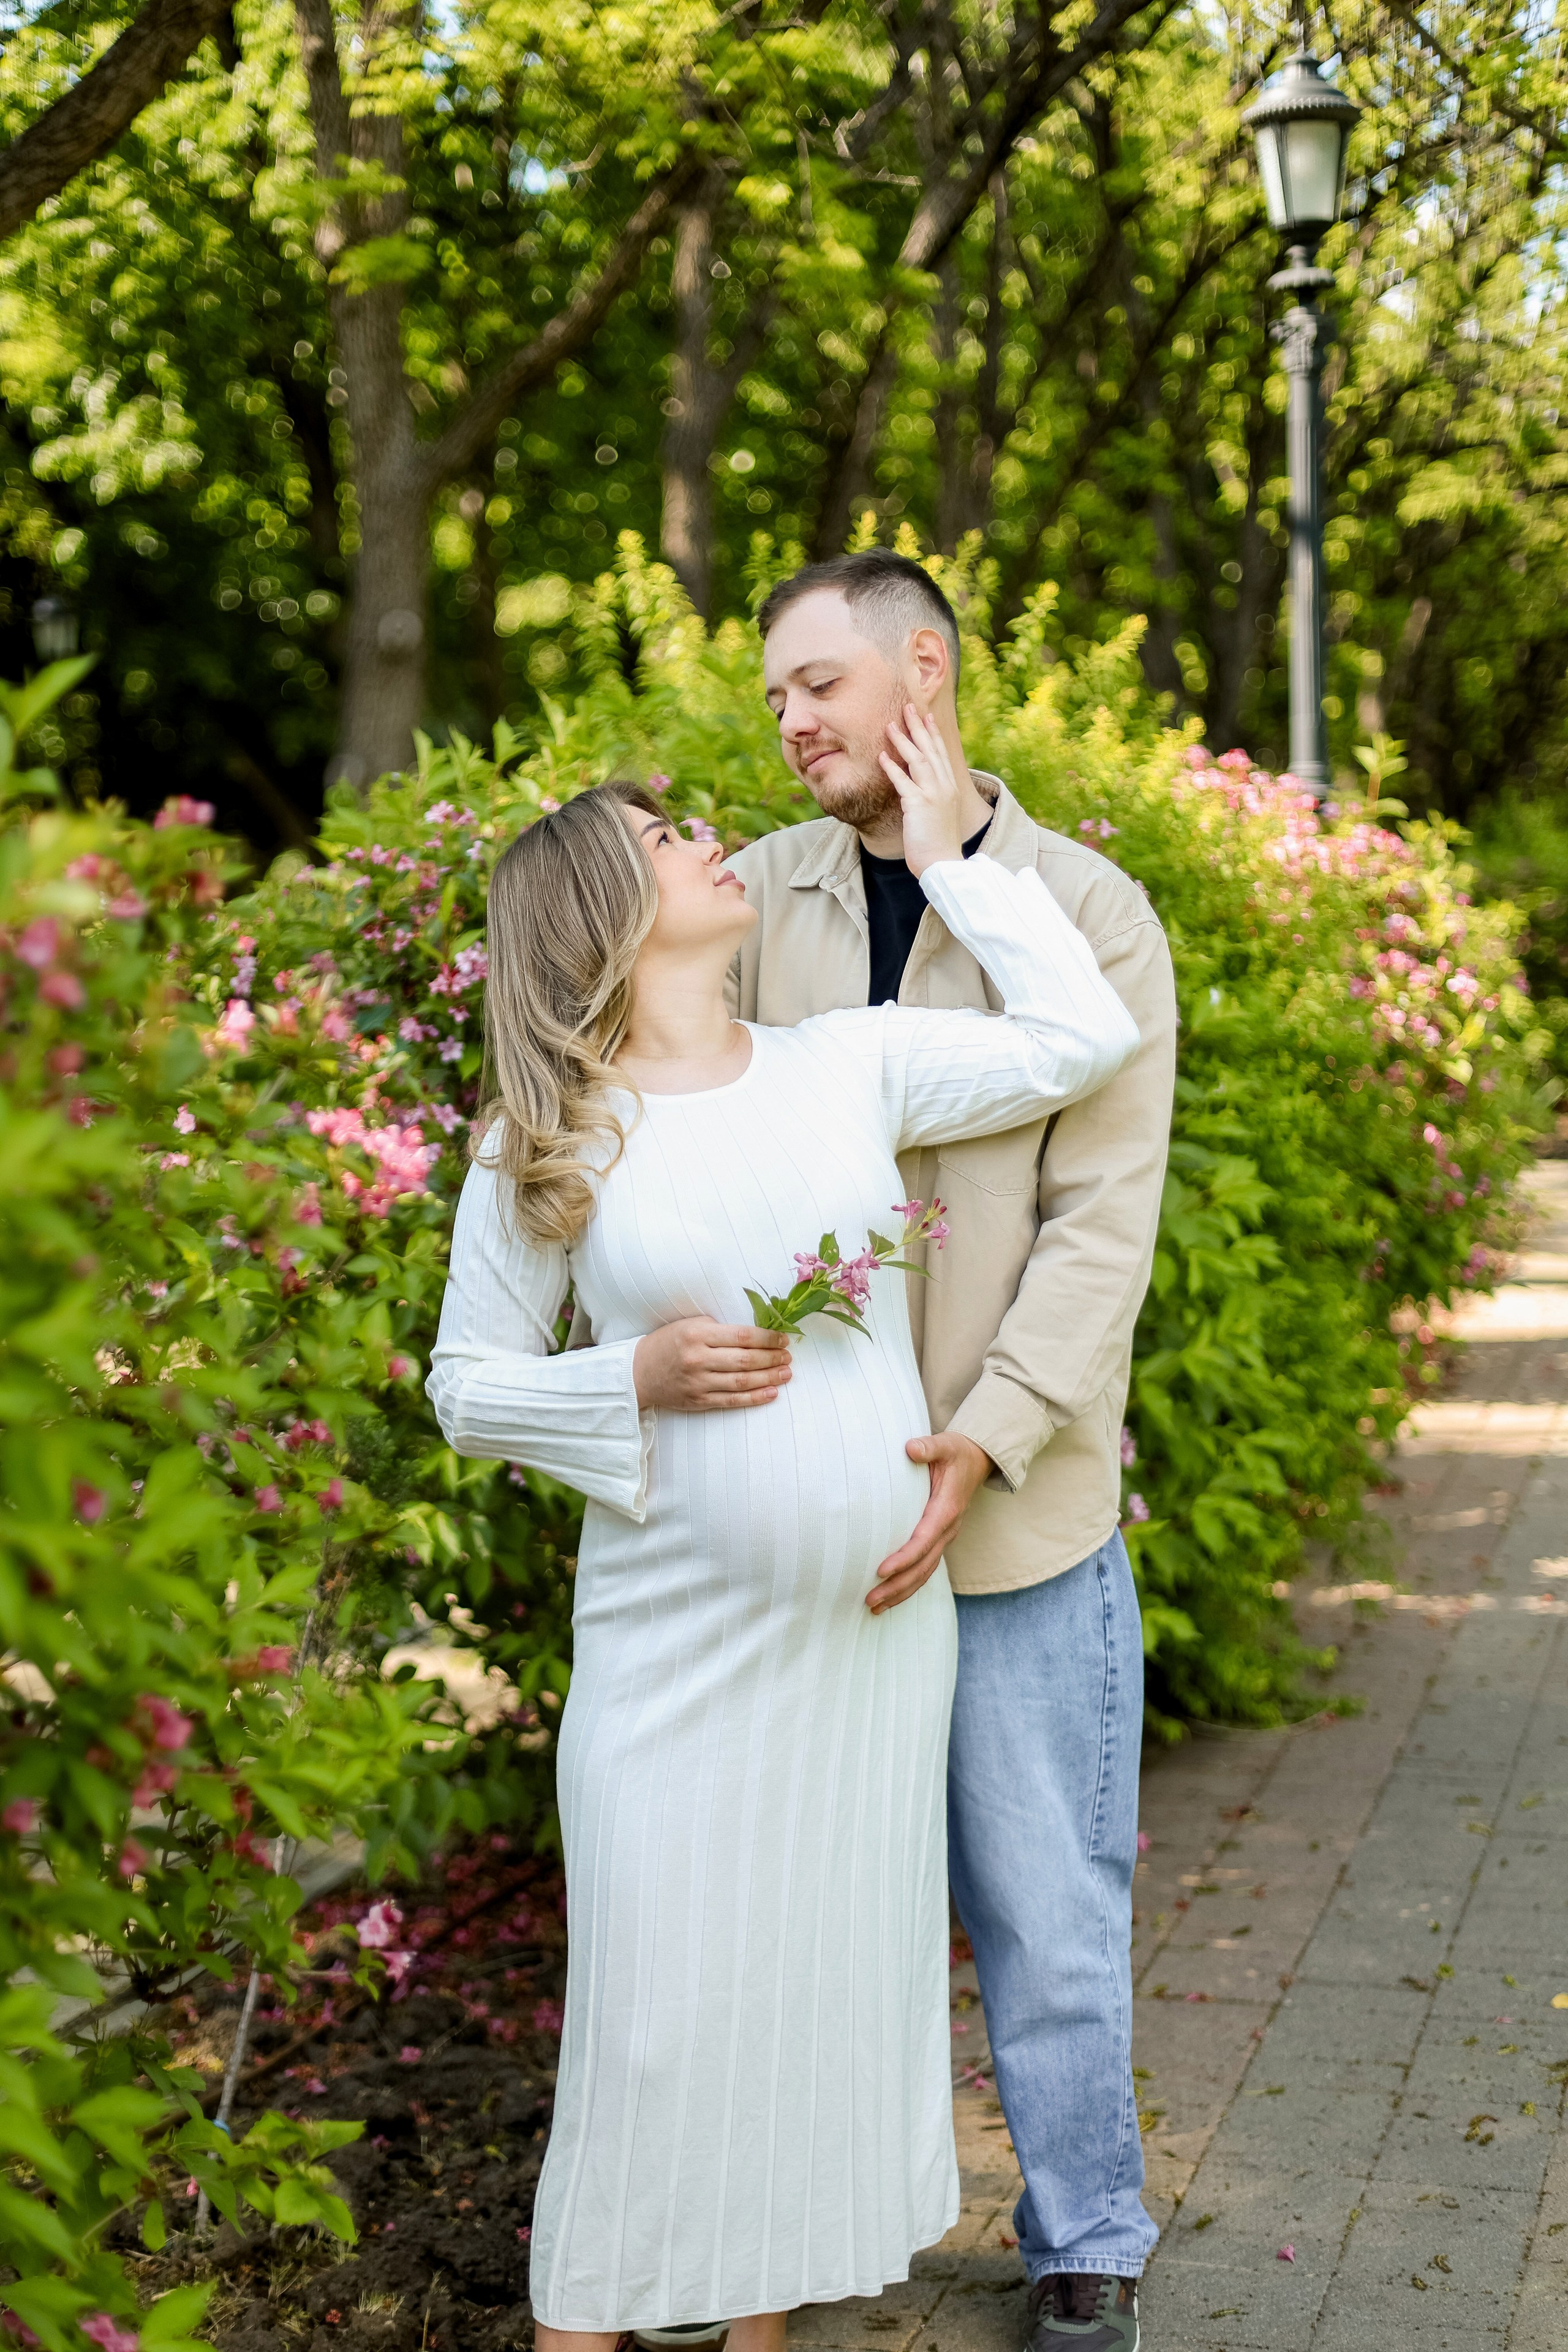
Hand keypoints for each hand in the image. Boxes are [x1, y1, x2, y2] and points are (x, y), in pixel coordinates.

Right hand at [633, 1317, 791, 1411]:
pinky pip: (732, 1401)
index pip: (741, 1336)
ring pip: (742, 1382)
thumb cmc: (668, 1343)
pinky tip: (771, 1393)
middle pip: (745, 1360)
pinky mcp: (698, 1401)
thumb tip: (754, 1333)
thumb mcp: (689, 1324)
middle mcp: (698, 1359)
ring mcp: (698, 1383)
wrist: (639, 1372)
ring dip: (769, 1378)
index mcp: (697, 1334)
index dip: (767, 1338)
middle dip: (772, 1358)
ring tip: (786, 1373)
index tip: (783, 1339)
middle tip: (788, 1357)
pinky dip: (754, 1398)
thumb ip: (718, 1327)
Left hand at [867, 1431, 992, 1612]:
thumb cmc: (957, 1452)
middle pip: (922, 1566)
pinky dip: (907, 1586)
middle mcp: (947, 1529)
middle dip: (896, 1586)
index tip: (880, 1571)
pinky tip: (888, 1597)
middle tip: (869, 1600)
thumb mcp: (946, 1444)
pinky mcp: (939, 1540)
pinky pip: (924, 1569)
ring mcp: (944, 1538)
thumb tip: (910, 1449)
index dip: (903, 1558)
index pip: (923, 1540)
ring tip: (873, 1608)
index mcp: (946, 1509)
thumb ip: (928, 1447)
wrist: (977, 1461)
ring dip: (900, 1593)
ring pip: (924, 1573)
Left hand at [879, 702, 966, 877]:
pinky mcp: (919, 806)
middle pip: (930, 749)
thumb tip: (918, 790)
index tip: (926, 715)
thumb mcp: (938, 815)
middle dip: (919, 726)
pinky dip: (892, 767)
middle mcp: (944, 786)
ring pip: (918, 760)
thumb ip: (931, 798)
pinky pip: (904, 782)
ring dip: (904, 740)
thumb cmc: (938, 843)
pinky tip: (881, 755)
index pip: (941, 754)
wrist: (943, 863)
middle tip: (908, 706)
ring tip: (890, 724)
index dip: (932, 733)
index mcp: (950, 787)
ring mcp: (933, 794)